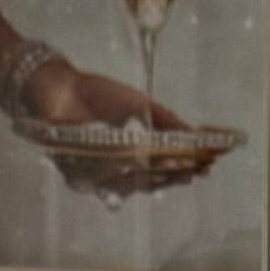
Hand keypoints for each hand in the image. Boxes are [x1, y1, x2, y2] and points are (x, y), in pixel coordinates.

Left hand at [9, 55, 224, 197]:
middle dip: (180, 172)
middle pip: (154, 177)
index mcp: (132, 154)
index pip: (163, 165)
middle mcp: (118, 169)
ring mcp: (102, 174)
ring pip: (137, 181)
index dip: (185, 165)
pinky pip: (112, 178)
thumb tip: (193, 135)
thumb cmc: (98, 95)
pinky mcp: (84, 174)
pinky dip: (134, 171)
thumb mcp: (139, 105)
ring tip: (186, 168)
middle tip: (202, 169)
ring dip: (163, 175)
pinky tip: (154, 164)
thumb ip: (164, 121)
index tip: (209, 163)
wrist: (60, 90)